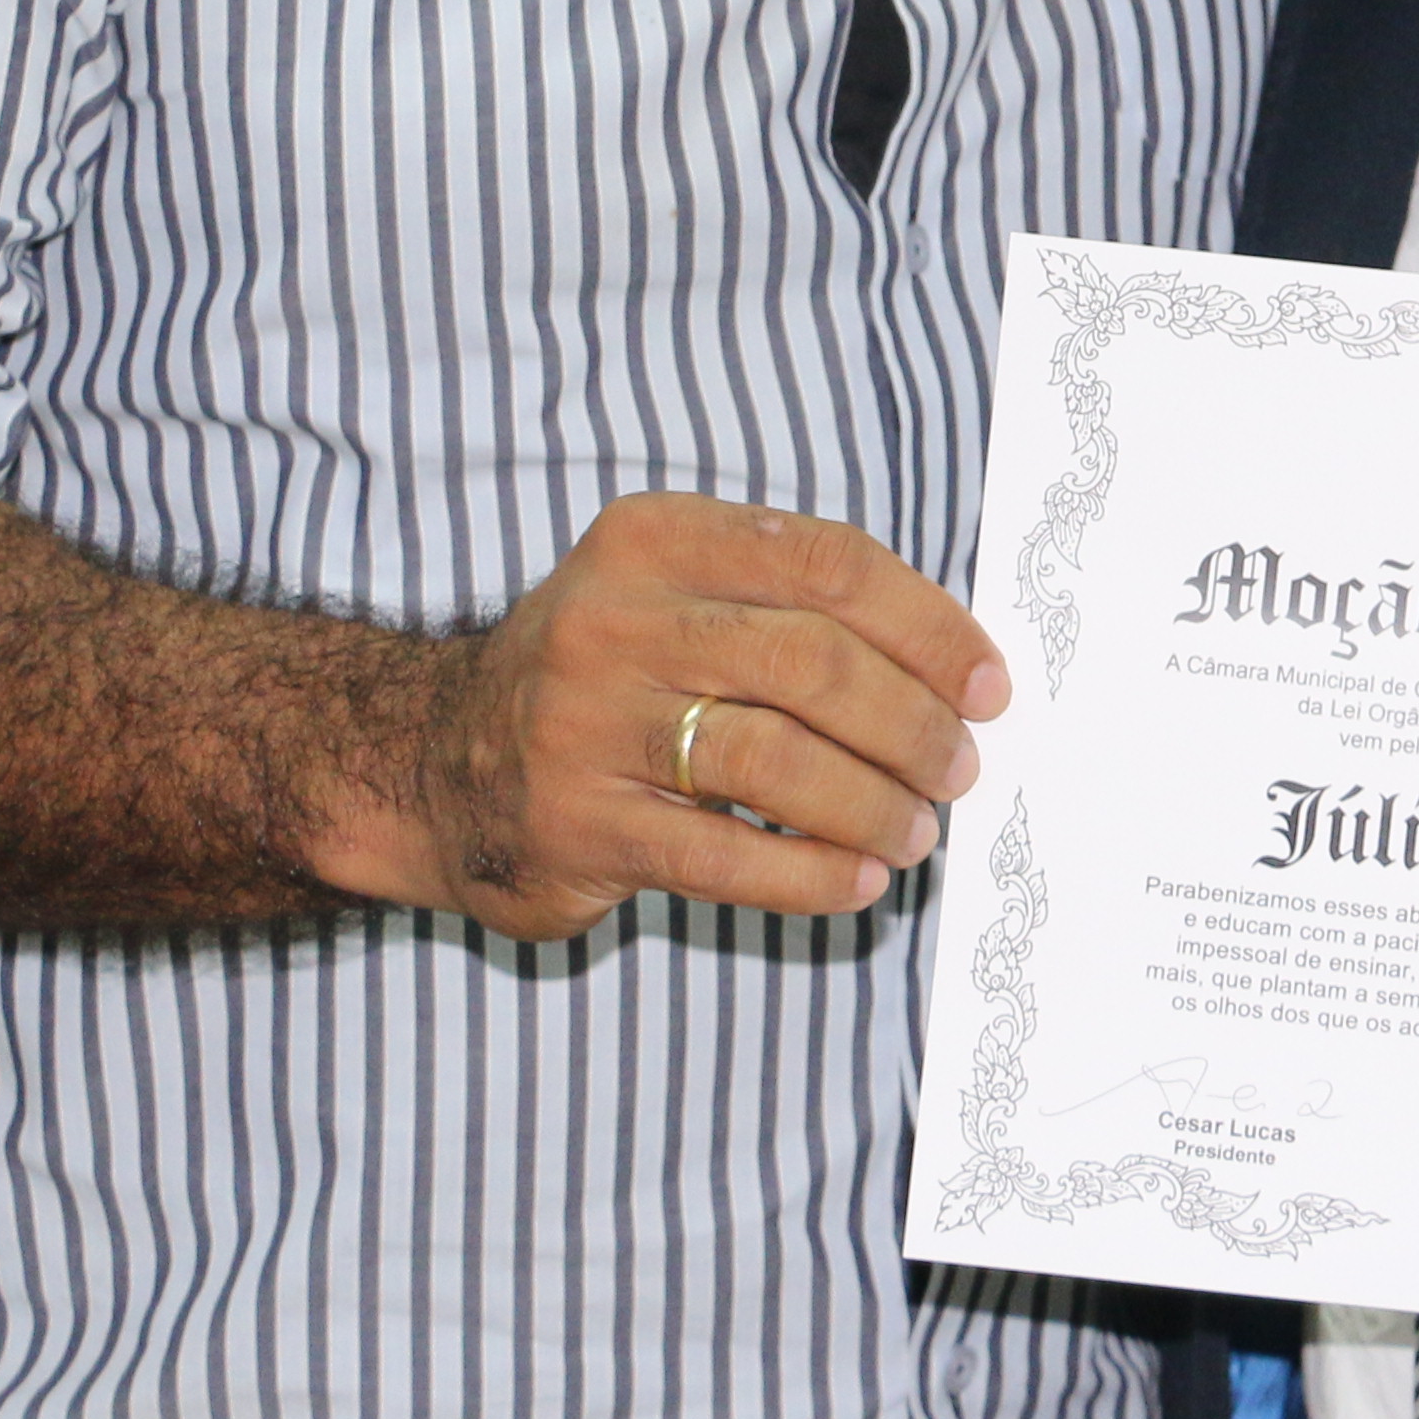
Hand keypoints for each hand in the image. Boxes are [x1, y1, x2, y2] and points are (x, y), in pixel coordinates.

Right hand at [330, 493, 1007, 933]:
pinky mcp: (579, 826)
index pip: (828, 564)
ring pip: (773, 761)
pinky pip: (723, 856)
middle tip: (959, 767)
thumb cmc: (602, 676)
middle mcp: (614, 620)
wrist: (433, 761)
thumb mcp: (670, 591)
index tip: (986, 685)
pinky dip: (807, 873)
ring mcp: (587, 726)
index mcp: (654, 539)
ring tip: (917, 830)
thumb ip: (786, 603)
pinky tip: (857, 879)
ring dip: (871, 803)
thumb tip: (949, 667)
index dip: (928, 628)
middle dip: (910, 723)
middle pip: (811, 663)